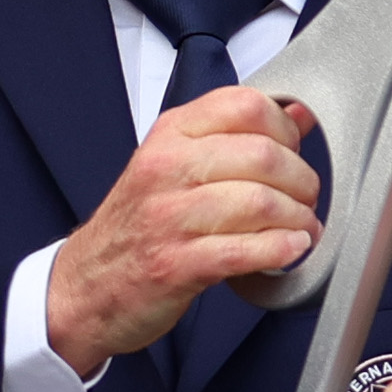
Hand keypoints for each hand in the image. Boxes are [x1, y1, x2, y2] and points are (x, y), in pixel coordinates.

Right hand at [46, 89, 318, 376]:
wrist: (85, 287)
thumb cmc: (136, 227)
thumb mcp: (175, 165)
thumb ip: (235, 138)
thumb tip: (299, 116)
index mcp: (171, 135)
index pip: (245, 105)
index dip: (285, 128)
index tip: (295, 151)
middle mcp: (167, 168)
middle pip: (263, 154)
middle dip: (301, 180)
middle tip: (306, 199)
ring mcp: (168, 217)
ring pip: (260, 202)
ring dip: (297, 219)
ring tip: (304, 229)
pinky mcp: (175, 265)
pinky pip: (244, 250)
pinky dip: (280, 250)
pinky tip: (291, 250)